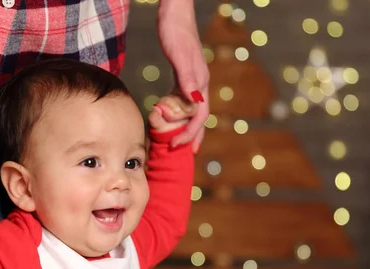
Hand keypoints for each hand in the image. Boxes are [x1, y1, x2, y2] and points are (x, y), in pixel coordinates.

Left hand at [157, 0, 209, 152]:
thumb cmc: (176, 31)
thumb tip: (194, 101)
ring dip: (186, 128)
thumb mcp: (180, 55)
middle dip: (193, 137)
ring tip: (178, 142)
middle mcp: (199, 84)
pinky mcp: (182, 76)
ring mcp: (191, 80)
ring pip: (191, 110)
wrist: (174, 13)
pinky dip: (177, 113)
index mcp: (200, 82)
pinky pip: (182, 101)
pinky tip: (169, 119)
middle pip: (199, 117)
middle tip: (183, 153)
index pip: (199, 115)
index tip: (176, 146)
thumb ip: (187, 78)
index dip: (190, 133)